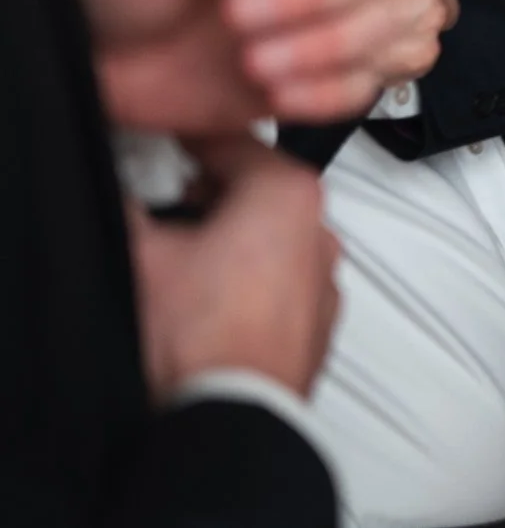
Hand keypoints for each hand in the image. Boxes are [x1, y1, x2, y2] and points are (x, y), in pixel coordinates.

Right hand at [127, 138, 340, 400]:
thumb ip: (133, 206)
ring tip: (186, 257)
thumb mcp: (142, 252)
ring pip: (273, 237)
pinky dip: (251, 280)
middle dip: (212, 192)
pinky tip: (211, 301)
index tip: (172, 139)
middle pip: (259, 189)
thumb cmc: (199, 338)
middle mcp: (321, 231)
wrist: (228, 415)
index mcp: (288, 194)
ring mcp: (325, 280)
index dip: (189, 140)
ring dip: (233, 238)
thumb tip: (128, 196)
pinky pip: (281, 282)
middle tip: (171, 201)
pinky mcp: (318, 322)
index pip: (231, 143)